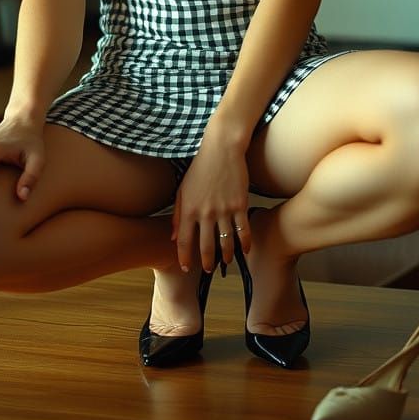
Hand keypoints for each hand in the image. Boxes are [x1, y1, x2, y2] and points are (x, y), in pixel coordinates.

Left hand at [172, 125, 251, 273]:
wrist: (222, 149)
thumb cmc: (200, 168)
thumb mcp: (182, 190)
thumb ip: (178, 215)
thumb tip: (173, 237)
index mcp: (189, 209)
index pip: (184, 241)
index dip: (184, 258)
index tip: (185, 268)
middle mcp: (206, 213)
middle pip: (206, 246)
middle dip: (206, 262)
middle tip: (208, 270)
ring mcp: (224, 210)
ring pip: (226, 242)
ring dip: (226, 256)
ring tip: (225, 262)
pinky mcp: (240, 205)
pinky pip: (243, 230)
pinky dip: (244, 243)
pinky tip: (245, 249)